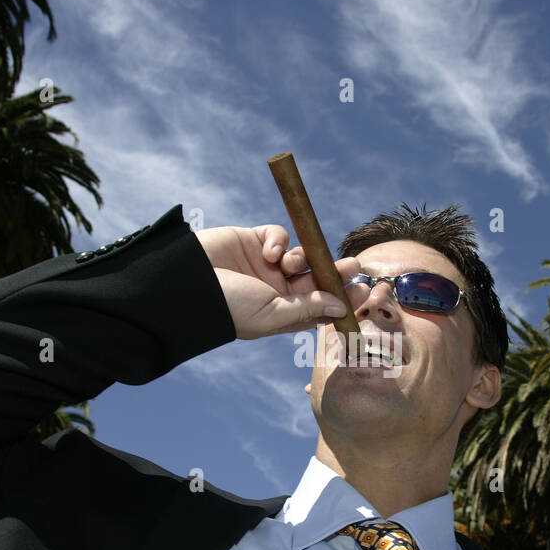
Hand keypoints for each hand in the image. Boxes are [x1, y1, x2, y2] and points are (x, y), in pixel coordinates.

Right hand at [194, 224, 358, 339]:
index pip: (320, 305)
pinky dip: (280, 240)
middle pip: (316, 278)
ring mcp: (265, 265)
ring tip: (292, 263)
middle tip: (354, 265)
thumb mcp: (272, 314)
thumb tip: (340, 305)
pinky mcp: (253, 241)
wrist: (187, 283)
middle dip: (335, 272)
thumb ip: (307, 308)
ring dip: (304, 257)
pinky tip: (271, 251)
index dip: (342, 297)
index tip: (362, 289)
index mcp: (282, 313)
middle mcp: (277, 290)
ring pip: (301, 256)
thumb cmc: (229, 307)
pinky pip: (279, 236)